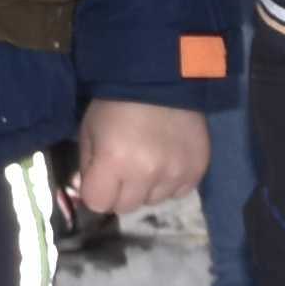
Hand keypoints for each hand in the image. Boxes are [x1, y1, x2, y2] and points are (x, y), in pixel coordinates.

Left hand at [73, 99, 212, 216]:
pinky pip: (178, 193)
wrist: (163, 78)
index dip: (96, 190)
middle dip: (121, 191)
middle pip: (126, 207)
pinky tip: (168, 159)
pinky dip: (171, 182)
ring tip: (149, 159)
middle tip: (125, 166)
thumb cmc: (118, 103)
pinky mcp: (197, 169)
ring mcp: (174, 173)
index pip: (98, 203)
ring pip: (153, 201)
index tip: (101, 175)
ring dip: (147, 187)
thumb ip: (87, 166)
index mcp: (114, 161)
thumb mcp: (90, 130)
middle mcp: (146, 173)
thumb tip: (89, 192)